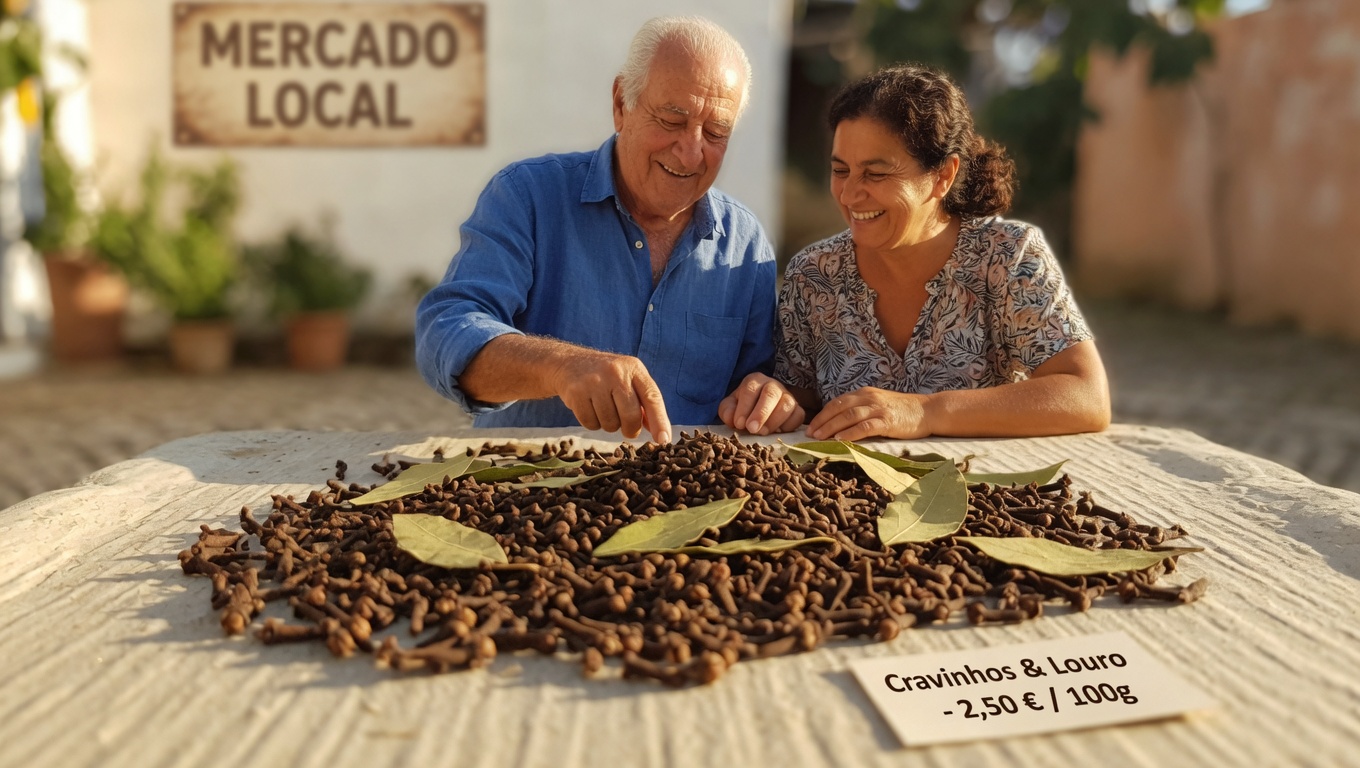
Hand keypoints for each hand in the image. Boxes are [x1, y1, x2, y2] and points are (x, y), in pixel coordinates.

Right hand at [553, 350, 671, 442]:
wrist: (568, 362)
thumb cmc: (606, 377)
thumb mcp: (628, 379)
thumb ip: (644, 403)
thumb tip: (659, 432)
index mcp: (634, 368)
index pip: (652, 397)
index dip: (660, 421)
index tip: (663, 440)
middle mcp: (615, 372)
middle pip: (631, 416)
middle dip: (630, 429)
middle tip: (626, 427)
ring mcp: (594, 381)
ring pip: (610, 424)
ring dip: (608, 424)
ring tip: (602, 407)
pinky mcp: (576, 392)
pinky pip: (591, 424)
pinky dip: (592, 423)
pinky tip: (589, 407)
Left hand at [717, 373, 805, 434]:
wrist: (758, 413)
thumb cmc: (743, 409)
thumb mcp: (731, 407)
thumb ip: (727, 411)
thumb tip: (732, 419)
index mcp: (754, 381)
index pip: (751, 388)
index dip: (745, 406)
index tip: (739, 424)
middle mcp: (773, 385)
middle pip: (771, 394)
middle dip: (761, 413)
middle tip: (752, 429)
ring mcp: (788, 397)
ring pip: (787, 405)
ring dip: (774, 421)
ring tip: (763, 433)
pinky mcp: (798, 410)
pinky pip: (798, 416)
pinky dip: (789, 426)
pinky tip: (777, 433)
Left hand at [805, 387, 930, 440]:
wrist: (928, 411)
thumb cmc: (902, 411)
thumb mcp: (878, 404)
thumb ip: (861, 409)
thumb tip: (839, 423)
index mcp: (864, 393)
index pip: (837, 402)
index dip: (822, 414)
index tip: (811, 427)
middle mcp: (869, 398)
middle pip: (839, 408)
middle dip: (822, 421)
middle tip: (809, 434)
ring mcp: (878, 409)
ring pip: (848, 416)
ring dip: (831, 427)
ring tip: (819, 438)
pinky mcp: (888, 421)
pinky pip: (865, 427)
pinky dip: (851, 433)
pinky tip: (841, 440)